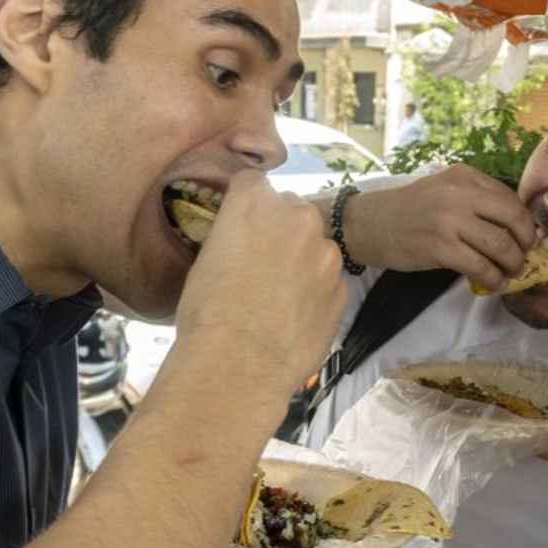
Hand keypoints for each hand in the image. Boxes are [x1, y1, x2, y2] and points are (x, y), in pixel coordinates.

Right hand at [172, 171, 346, 396]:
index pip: (253, 183)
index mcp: (254, 202)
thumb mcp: (205, 259)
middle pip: (291, 210)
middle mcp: (297, 217)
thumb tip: (244, 242)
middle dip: (280, 230)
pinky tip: (295, 316)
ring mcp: (326, 252)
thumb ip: (234, 235)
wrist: (239, 364)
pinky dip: (315, 291)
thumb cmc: (207, 312)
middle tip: (262, 265)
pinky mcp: (342, 287)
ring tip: (280, 297)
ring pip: (316, 246)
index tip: (240, 227)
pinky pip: (327, 280)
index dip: (246, 205)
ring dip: (303, 261)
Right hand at [346, 165, 536, 290]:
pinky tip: (495, 283)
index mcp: (464, 176)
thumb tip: (514, 223)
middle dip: (526, 242)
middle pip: (513, 219)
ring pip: (500, 245)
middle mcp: (460, 194)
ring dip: (513, 263)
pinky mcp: (440, 248)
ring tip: (512, 272)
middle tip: (524, 256)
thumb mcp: (442, 189)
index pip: (509, 198)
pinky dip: (494, 278)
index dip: (524, 221)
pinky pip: (480, 266)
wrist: (368, 223)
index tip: (526, 237)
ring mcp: (450, 220)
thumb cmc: (408, 209)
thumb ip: (474, 198)